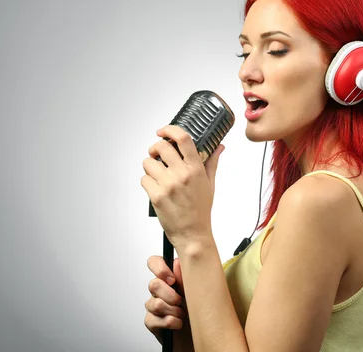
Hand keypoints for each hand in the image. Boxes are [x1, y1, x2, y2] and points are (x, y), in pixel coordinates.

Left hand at [141, 125, 224, 248]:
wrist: (193, 233)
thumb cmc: (201, 209)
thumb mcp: (210, 183)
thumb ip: (212, 162)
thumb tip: (219, 147)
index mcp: (196, 168)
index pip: (183, 139)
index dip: (170, 130)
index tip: (163, 131)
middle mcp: (182, 174)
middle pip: (161, 147)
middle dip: (155, 148)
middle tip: (157, 154)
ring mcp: (168, 185)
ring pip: (148, 162)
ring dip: (150, 167)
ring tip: (157, 175)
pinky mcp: (156, 196)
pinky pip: (144, 179)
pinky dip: (147, 182)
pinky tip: (155, 188)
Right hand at [144, 255, 192, 348]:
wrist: (199, 335)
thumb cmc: (199, 311)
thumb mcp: (195, 291)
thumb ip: (185, 277)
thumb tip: (177, 262)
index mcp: (169, 278)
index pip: (154, 262)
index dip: (159, 268)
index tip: (172, 279)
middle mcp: (160, 290)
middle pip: (153, 284)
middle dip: (169, 295)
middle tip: (180, 301)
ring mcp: (154, 306)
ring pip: (154, 304)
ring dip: (172, 311)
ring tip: (182, 314)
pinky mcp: (152, 322)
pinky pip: (153, 319)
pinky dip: (169, 323)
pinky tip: (177, 324)